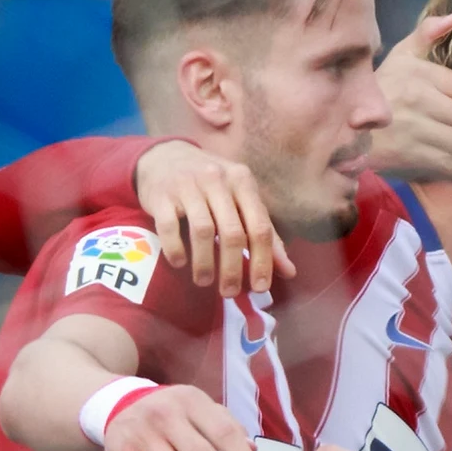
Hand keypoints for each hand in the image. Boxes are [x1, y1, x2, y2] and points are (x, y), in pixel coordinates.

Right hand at [134, 141, 295, 296]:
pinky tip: (179, 263)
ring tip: (204, 282)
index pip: (260, 226)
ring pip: (203, 231)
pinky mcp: (161, 195)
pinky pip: (169, 226)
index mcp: (243, 182)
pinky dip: (175, 249)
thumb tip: (289, 271)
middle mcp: (218, 180)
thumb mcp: (241, 199)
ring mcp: (188, 185)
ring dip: (205, 263)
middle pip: (232, 232)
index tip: (260, 288)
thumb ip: (264, 232)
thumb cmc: (210, 185)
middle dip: (233, 268)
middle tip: (229, 292)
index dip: (263, 261)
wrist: (164, 157)